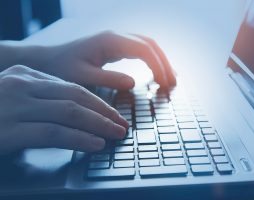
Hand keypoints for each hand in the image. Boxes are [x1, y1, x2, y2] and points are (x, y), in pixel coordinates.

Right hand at [0, 65, 128, 154]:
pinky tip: (95, 144)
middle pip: (75, 96)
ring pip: (70, 112)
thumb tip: (74, 111)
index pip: (71, 88)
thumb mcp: (12, 97)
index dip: (98, 102)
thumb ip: (39, 98)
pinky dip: (79, 139)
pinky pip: (54, 133)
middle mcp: (21, 85)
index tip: (113, 113)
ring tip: (116, 134)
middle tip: (122, 123)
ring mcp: (14, 106)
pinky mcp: (8, 130)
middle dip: (104, 112)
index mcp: (25, 75)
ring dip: (99, 124)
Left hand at [31, 31, 175, 88]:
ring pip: (147, 45)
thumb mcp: (82, 76)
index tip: (165, 83)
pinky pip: (139, 50)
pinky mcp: (114, 47)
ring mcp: (116, 40)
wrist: (47, 60)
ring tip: (171, 78)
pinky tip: (157, 72)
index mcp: (110, 41)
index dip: (158, 65)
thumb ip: (108, 78)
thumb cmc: (61, 68)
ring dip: (161, 60)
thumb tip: (133, 83)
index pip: (143, 49)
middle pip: (150, 44)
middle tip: (173, 82)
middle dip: (164, 62)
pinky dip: (152, 60)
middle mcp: (115, 36)